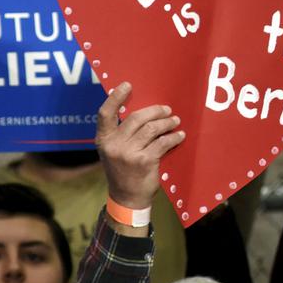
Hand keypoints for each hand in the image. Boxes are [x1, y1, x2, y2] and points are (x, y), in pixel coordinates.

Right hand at [96, 82, 183, 209]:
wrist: (127, 198)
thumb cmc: (123, 171)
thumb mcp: (114, 151)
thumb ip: (122, 133)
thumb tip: (144, 111)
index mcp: (103, 139)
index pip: (105, 113)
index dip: (115, 97)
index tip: (128, 85)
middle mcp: (113, 145)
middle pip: (136, 118)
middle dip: (155, 111)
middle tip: (167, 110)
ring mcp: (128, 153)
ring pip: (152, 128)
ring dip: (166, 123)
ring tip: (175, 121)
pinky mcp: (144, 161)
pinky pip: (162, 142)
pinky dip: (173, 137)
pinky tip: (179, 136)